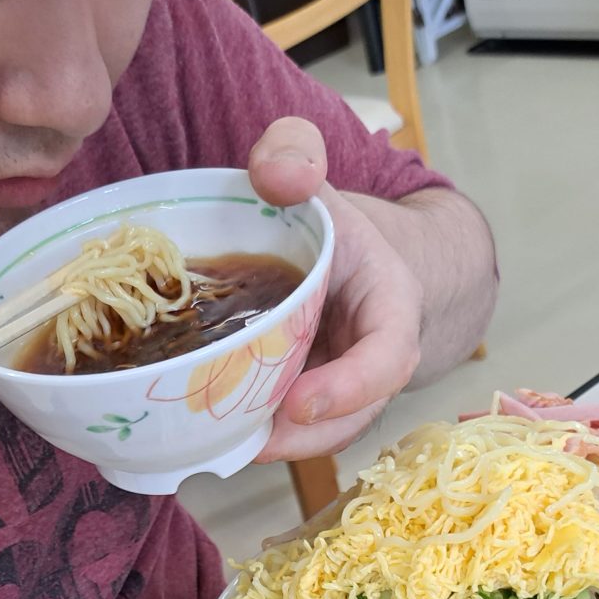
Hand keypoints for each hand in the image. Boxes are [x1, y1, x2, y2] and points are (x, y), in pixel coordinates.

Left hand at [248, 117, 423, 462]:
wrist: (350, 261)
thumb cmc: (335, 224)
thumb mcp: (316, 178)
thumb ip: (297, 154)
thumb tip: (275, 175)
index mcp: (390, 306)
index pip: (389, 357)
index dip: (350, 386)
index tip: (299, 401)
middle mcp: (373, 362)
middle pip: (352, 416)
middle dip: (303, 435)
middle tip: (247, 439)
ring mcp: (343, 392)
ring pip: (319, 435)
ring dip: (273, 445)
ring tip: (218, 442)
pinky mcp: (311, 408)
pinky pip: (292, 432)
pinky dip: (255, 437)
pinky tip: (209, 434)